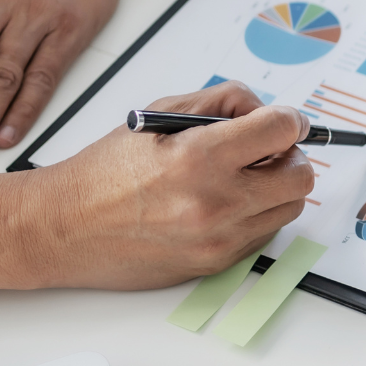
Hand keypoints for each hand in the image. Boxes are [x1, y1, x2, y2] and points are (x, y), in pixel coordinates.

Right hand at [20, 81, 315, 287]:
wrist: (65, 228)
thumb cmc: (104, 172)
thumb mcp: (158, 115)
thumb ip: (219, 102)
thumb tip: (265, 109)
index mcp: (199, 157)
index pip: (282, 130)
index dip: (289, 119)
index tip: (284, 120)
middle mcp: (215, 202)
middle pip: (301, 176)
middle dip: (288, 156)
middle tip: (263, 150)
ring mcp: (219, 239)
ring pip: (289, 208)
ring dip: (275, 188)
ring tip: (238, 177)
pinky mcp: (217, 263)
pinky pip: (264, 234)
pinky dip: (256, 215)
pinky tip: (223, 203)